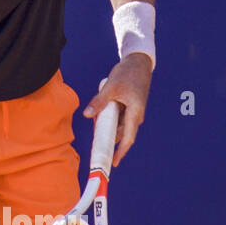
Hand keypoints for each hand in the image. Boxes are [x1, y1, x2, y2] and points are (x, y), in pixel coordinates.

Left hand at [82, 53, 151, 167]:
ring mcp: (133, 111)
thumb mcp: (111, 86)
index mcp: (135, 112)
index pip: (128, 138)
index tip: (113, 162)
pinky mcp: (129, 107)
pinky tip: (99, 112)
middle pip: (121, 133)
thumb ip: (99, 102)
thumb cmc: (128, 73)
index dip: (121, 152)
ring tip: (95, 119)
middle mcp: (136, 115)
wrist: (138, 62)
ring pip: (118, 125)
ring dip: (106, 125)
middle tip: (94, 141)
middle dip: (107, 137)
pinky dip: (108, 117)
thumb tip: (87, 115)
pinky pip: (118, 117)